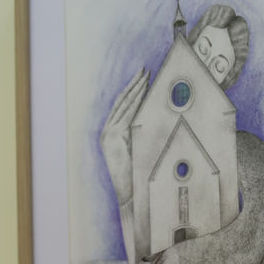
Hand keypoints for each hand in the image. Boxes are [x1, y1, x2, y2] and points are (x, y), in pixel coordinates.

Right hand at [99, 68, 148, 204]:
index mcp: (113, 134)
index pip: (123, 106)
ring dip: (135, 89)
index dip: (132, 91)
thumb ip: (141, 133)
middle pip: (122, 101)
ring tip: (145, 76)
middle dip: (134, 84)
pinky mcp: (113, 137)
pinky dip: (135, 101)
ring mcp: (109, 133)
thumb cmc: (139, 175)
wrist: (131, 194)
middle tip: (144, 70)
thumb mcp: (139, 148)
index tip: (142, 78)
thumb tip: (154, 116)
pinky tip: (143, 90)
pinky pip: (126, 113)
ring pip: (124, 105)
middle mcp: (108, 131)